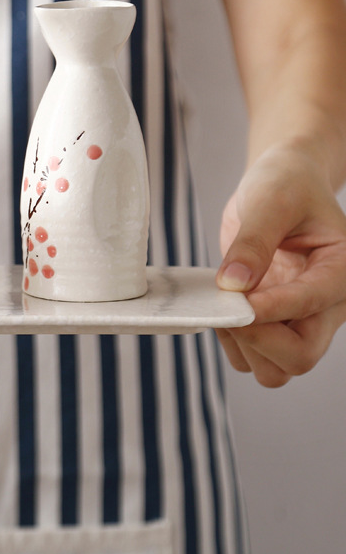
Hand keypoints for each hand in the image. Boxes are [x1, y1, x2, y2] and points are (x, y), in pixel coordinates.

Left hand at [216, 145, 345, 386]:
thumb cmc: (285, 185)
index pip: (312, 305)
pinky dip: (231, 343)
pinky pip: (251, 355)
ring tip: (223, 303)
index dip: (271, 308)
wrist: (282, 184)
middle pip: (299, 357)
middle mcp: (325, 305)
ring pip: (275, 368)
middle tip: (227, 305)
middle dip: (258, 339)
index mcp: (341, 271)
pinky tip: (220, 305)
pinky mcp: (271, 321)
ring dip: (242, 346)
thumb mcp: (271, 200)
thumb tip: (234, 282)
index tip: (236, 296)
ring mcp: (297, 318)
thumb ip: (254, 240)